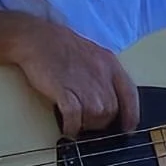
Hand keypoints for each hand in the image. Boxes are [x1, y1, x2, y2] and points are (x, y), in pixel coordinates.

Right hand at [10, 19, 140, 135]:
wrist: (35, 37)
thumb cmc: (61, 46)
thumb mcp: (94, 55)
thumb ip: (105, 77)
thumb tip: (109, 102)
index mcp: (111, 64)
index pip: (130, 96)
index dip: (131, 116)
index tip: (127, 128)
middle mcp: (101, 75)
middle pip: (112, 111)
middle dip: (102, 122)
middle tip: (89, 121)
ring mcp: (83, 83)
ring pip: (96, 117)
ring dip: (86, 124)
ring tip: (77, 121)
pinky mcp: (63, 90)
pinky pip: (74, 117)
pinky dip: (72, 126)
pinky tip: (68, 128)